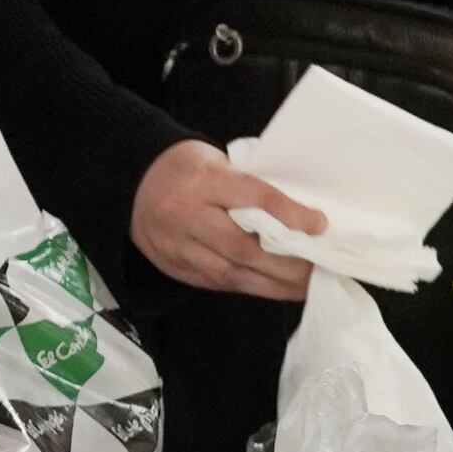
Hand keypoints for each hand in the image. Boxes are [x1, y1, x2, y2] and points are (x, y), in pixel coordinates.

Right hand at [130, 135, 322, 300]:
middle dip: (286, 264)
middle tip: (318, 270)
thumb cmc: (188, 168)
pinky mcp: (175, 267)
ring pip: (230, 273)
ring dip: (272, 285)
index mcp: (204, 179)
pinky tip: (274, 289)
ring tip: (304, 288)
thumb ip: (250, 186)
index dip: (290, 215)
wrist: (132, 185)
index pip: (254, 198)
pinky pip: (217, 283)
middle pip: (242, 247)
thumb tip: (298, 215)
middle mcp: (187, 215)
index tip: (320, 226)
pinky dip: (250, 286)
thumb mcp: (218, 162)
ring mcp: (178, 246)